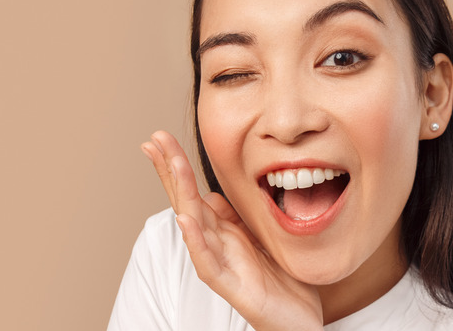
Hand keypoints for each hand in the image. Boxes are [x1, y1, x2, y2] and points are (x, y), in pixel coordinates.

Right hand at [141, 131, 323, 330]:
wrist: (298, 321)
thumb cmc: (279, 281)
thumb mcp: (259, 238)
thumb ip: (234, 218)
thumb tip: (210, 193)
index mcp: (223, 231)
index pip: (193, 192)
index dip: (176, 167)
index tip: (159, 139)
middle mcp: (216, 245)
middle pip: (187, 201)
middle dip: (171, 170)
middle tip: (154, 140)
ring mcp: (221, 264)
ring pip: (194, 224)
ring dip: (181, 193)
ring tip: (169, 163)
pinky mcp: (232, 286)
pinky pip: (209, 262)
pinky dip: (196, 241)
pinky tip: (185, 220)